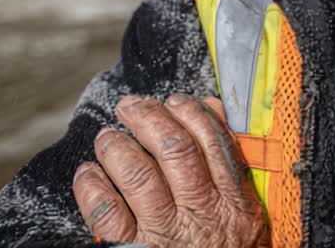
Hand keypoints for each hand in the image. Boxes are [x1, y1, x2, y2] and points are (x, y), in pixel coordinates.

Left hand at [73, 94, 268, 246]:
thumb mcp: (246, 213)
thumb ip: (231, 161)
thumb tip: (212, 107)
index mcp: (235, 201)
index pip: (213, 141)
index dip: (189, 113)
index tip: (172, 101)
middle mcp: (202, 213)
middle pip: (175, 148)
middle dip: (148, 118)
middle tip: (129, 107)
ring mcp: (167, 233)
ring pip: (139, 174)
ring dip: (117, 147)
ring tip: (107, 138)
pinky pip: (107, 213)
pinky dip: (92, 187)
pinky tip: (88, 175)